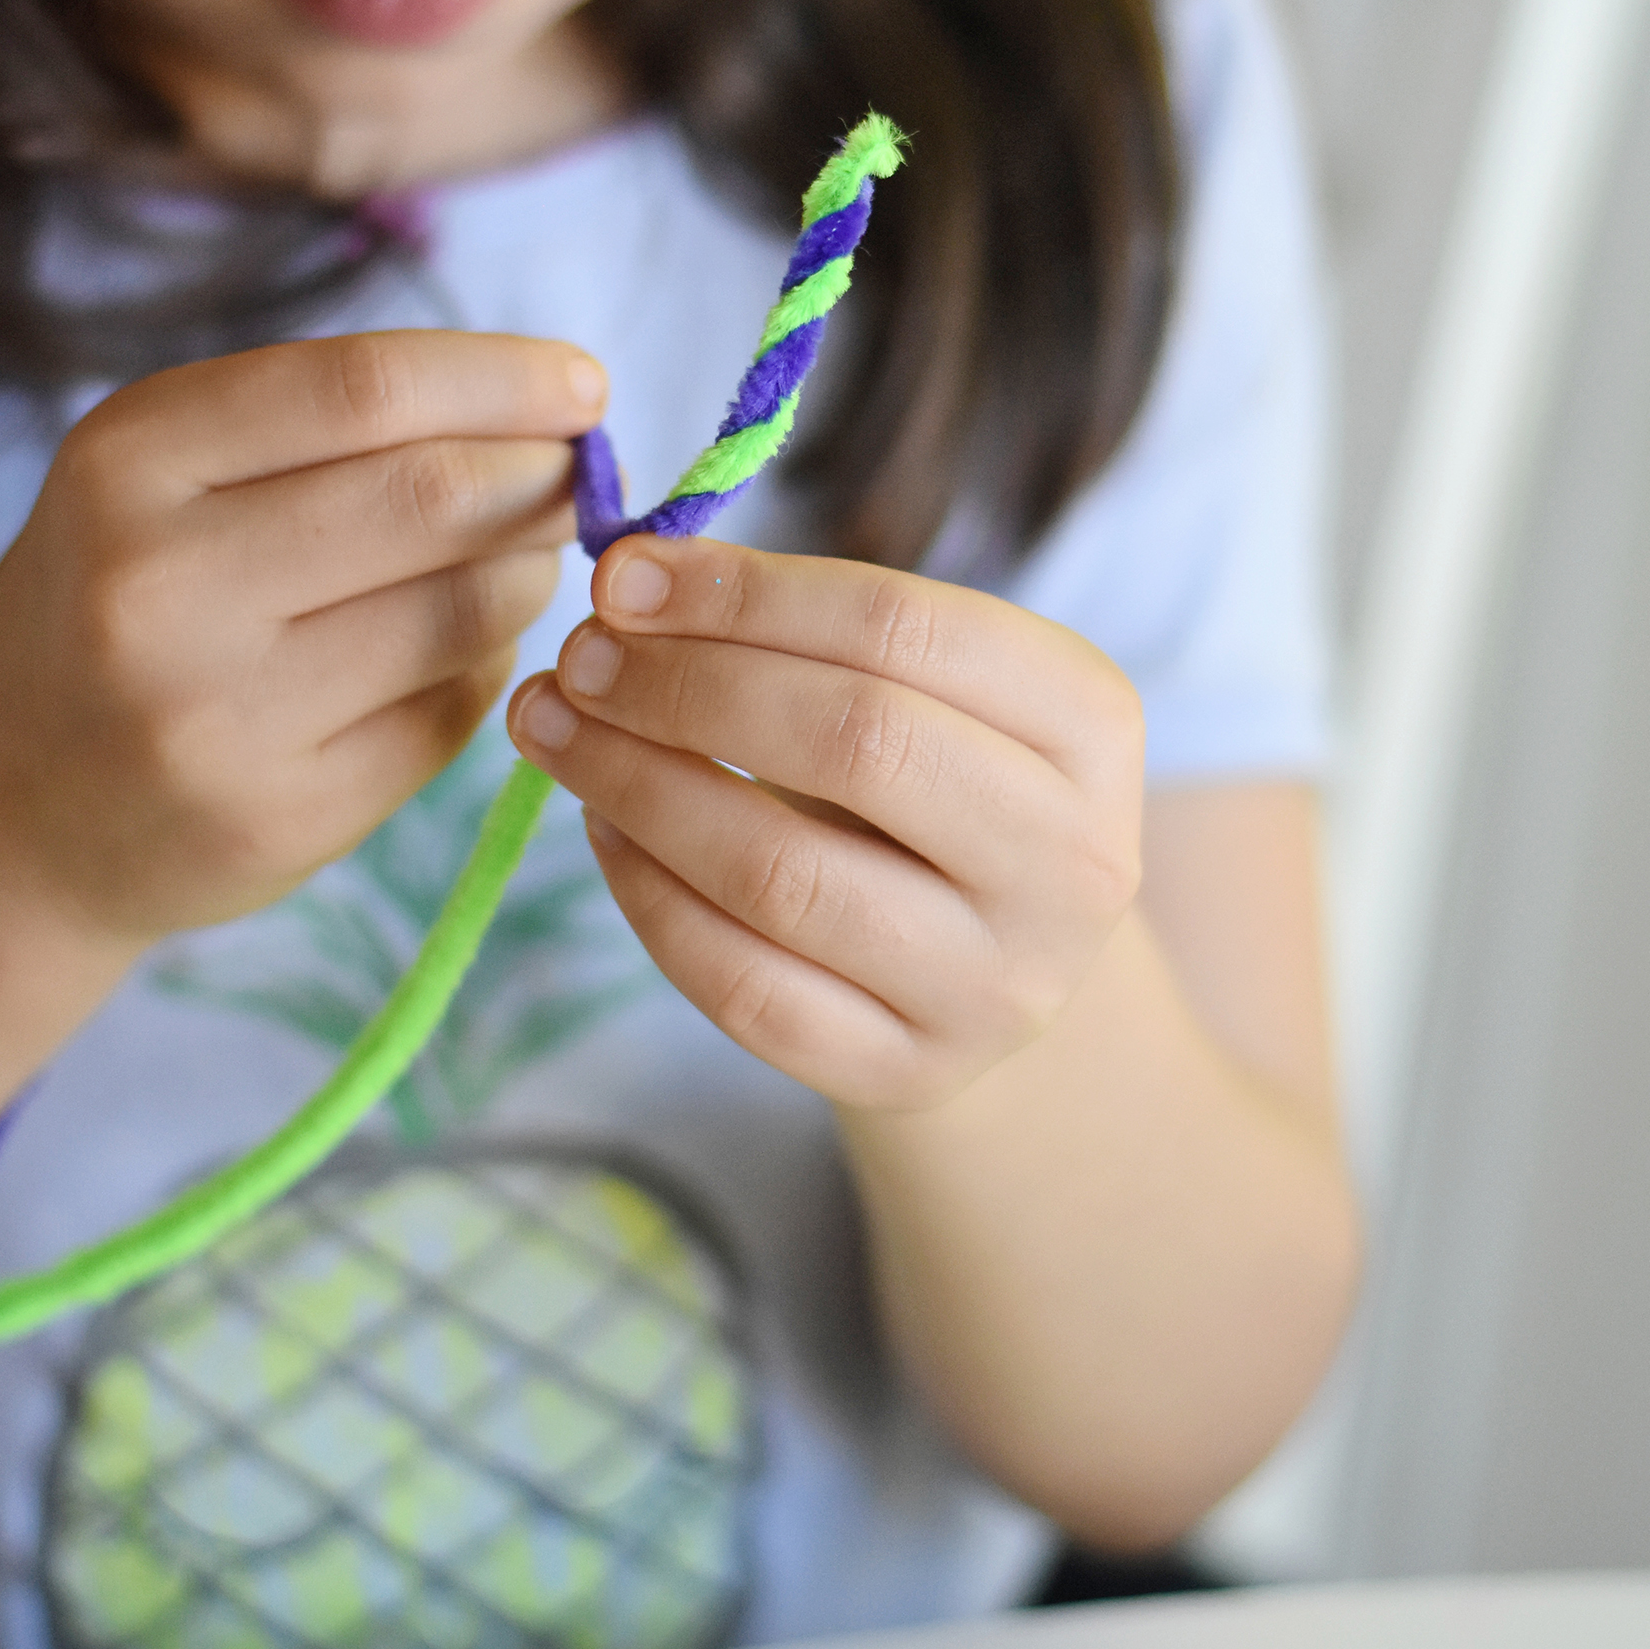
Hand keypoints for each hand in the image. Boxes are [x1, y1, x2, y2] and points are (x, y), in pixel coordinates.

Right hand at [0, 330, 602, 953]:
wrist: (18, 808)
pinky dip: (490, 662)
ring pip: (468, 607)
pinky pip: (456, 708)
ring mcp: (221, 716)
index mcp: (130, 462)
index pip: (366, 389)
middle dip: (542, 476)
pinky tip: (461, 649)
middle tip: (576, 478)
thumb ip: (334, 425)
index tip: (585, 385)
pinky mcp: (285, 815)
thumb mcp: (169, 475)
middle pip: (435, 495)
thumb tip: (561, 411)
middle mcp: (162, 587)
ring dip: (530, 569)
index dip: (505, 377)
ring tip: (515, 556)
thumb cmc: (127, 600)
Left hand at [507, 537, 1143, 1109]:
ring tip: (557, 729)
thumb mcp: (931, 688)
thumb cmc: (938, 780)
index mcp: (1091, 721)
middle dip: (685, 686)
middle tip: (578, 658)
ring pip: (781, 875)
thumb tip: (630, 583)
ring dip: (637, 786)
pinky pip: (744, 988)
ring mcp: (996, 984)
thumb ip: (807, 627)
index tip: (624, 576)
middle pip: (855, 742)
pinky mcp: (910, 1072)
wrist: (999, 962)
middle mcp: (1073, 861)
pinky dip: (648, 897)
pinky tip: (603, 826)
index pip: (904, 628)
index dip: (747, 594)